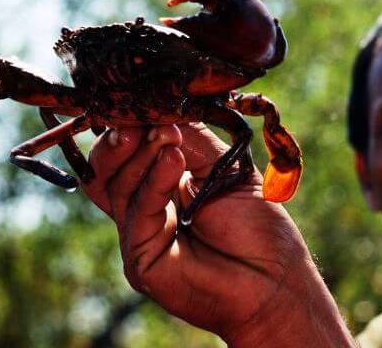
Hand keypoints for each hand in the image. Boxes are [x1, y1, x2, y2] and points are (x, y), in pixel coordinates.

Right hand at [81, 123, 354, 346]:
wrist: (275, 280)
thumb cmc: (256, 227)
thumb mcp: (224, 169)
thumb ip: (192, 140)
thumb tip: (162, 109)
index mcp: (158, 189)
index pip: (124, 154)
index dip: (128, 126)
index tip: (142, 100)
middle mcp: (142, 211)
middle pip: (106, 169)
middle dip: (121, 137)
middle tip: (143, 117)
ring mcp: (139, 236)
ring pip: (116, 186)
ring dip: (142, 153)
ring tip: (170, 135)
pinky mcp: (141, 260)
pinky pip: (137, 213)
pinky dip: (153, 180)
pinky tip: (174, 157)